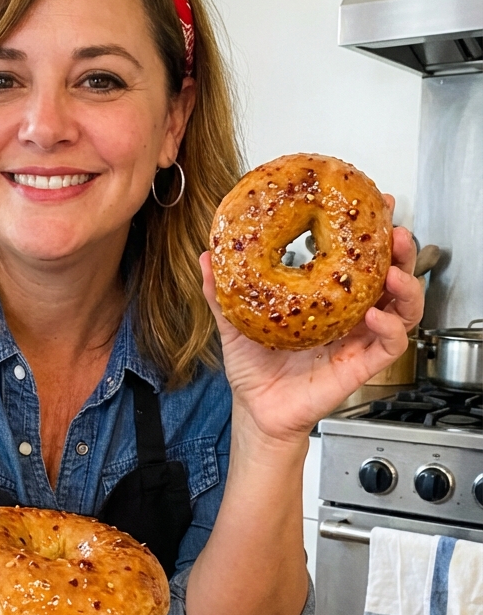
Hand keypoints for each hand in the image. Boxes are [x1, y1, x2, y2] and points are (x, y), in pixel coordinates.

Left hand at [199, 195, 423, 444]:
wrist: (255, 410)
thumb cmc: (254, 369)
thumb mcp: (236, 322)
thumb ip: (222, 291)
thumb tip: (206, 256)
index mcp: (328, 298)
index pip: (360, 258)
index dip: (373, 232)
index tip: (378, 204)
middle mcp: (350, 315)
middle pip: (392, 276)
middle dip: (400, 251)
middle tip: (394, 232)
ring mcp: (359, 340)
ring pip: (404, 308)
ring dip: (407, 285)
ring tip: (393, 271)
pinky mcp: (362, 366)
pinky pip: (390, 345)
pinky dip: (391, 328)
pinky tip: (376, 315)